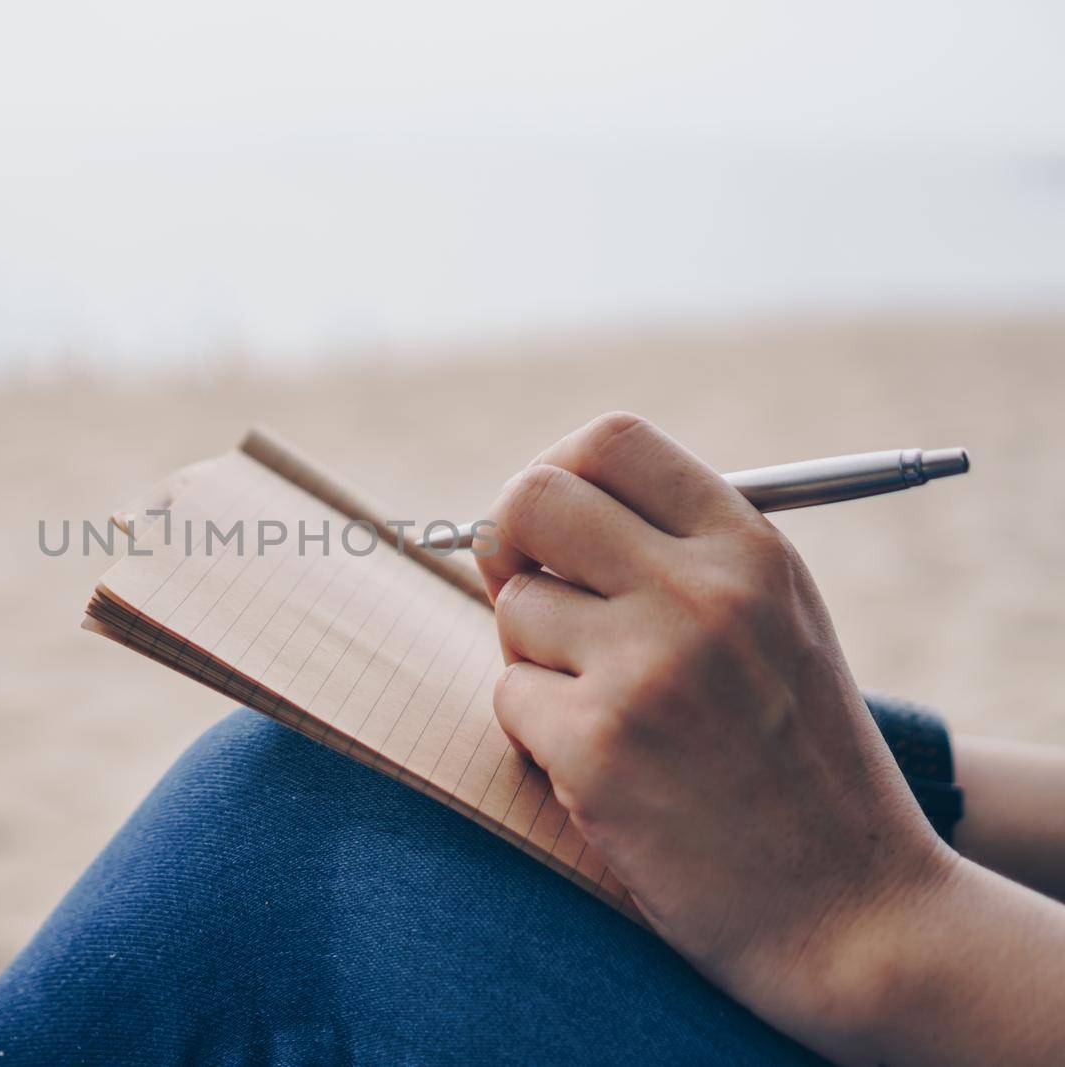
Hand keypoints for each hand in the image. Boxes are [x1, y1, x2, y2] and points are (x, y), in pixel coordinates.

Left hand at [478, 413, 956, 1049]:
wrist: (854, 911)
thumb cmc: (798, 762)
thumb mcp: (774, 623)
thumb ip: (678, 554)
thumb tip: (534, 507)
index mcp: (750, 548)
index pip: (612, 439)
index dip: (556, 471)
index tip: (551, 528)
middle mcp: (703, 591)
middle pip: (531, 496)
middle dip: (507, 546)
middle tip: (528, 596)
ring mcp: (650, 667)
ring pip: (515, 608)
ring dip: (536, 660)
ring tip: (610, 713)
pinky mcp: (602, 746)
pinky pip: (511, 697)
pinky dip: (541, 736)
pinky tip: (610, 772)